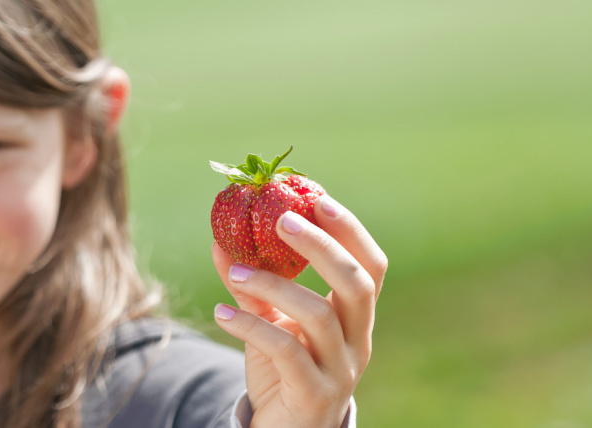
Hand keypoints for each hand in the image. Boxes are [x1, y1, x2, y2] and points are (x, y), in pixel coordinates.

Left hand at [211, 194, 386, 427]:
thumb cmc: (282, 374)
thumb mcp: (268, 323)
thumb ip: (251, 286)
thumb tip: (221, 240)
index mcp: (355, 318)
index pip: (370, 266)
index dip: (349, 230)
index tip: (318, 197)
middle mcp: (357, 341)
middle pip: (355, 284)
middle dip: (321, 246)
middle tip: (281, 219)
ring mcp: (340, 369)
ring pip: (318, 315)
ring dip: (273, 285)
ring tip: (235, 272)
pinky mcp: (314, 394)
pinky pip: (286, 351)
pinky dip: (251, 326)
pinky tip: (221, 313)